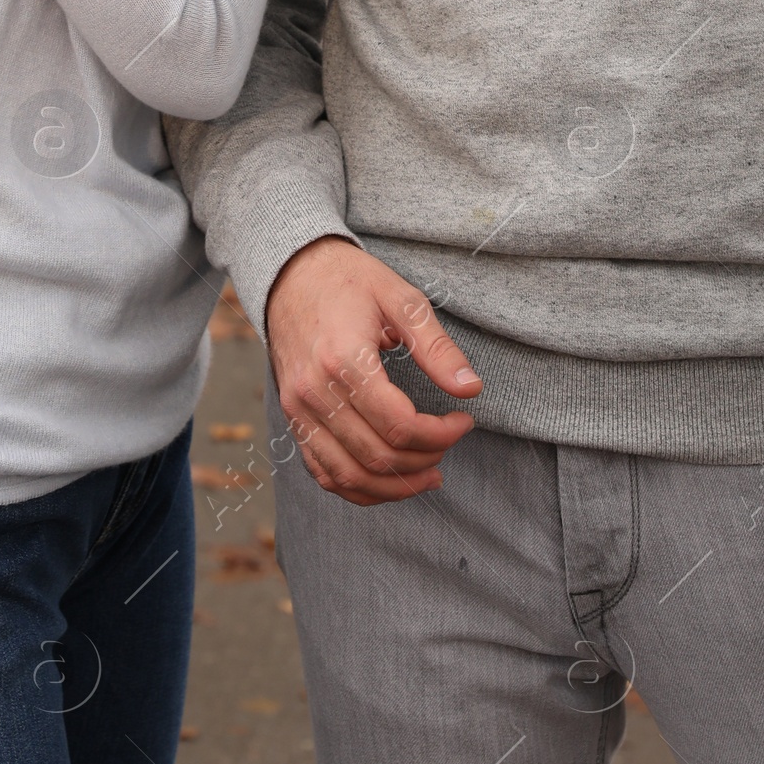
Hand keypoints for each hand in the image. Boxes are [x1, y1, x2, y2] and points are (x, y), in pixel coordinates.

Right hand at [267, 237, 481, 505]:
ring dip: (395, 486)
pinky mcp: (292, 419)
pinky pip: (323, 473)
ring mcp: (298, 409)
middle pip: (377, 456)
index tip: (464, 421)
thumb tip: (471, 388)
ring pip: (349, 476)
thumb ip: (436, 348)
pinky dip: (359, 488)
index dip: (441, 434)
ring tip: (430, 473)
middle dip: (425, 460)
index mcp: (344, 359)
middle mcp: (314, 392)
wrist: (292, 274)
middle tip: (450, 442)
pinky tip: (390, 480)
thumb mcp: (401, 299)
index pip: (399, 424)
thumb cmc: (350, 282)